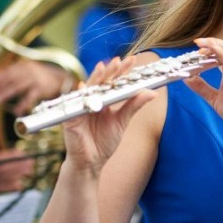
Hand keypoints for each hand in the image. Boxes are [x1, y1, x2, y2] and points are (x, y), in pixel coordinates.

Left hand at [0, 60, 69, 115]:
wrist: (64, 80)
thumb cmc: (42, 78)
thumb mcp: (31, 72)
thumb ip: (17, 76)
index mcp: (26, 65)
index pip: (9, 70)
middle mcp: (31, 70)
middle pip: (12, 78)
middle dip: (0, 86)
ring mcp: (37, 79)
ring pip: (18, 86)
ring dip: (6, 93)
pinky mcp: (43, 89)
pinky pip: (29, 97)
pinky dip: (22, 104)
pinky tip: (16, 111)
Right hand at [0, 148, 35, 195]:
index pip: (0, 158)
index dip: (12, 156)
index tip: (22, 153)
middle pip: (7, 169)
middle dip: (20, 166)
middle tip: (31, 162)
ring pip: (6, 180)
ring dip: (19, 175)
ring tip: (29, 171)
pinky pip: (2, 190)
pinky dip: (12, 187)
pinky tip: (20, 184)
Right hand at [61, 57, 155, 172]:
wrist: (92, 162)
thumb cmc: (105, 142)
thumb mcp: (123, 121)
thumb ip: (134, 105)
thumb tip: (152, 92)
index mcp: (105, 100)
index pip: (114, 81)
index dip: (122, 70)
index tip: (132, 60)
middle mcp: (92, 100)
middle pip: (101, 81)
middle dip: (110, 70)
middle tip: (119, 61)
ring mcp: (80, 107)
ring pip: (88, 88)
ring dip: (95, 78)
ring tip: (103, 67)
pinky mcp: (70, 117)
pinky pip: (74, 104)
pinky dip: (79, 96)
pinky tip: (84, 87)